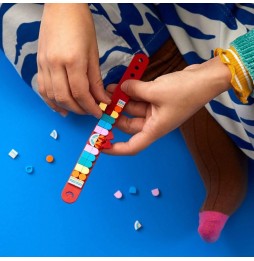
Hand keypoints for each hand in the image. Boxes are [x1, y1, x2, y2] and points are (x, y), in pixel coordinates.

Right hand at [37, 4, 110, 117]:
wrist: (62, 7)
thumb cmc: (81, 25)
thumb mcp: (93, 53)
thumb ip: (96, 79)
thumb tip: (102, 98)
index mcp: (72, 60)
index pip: (81, 92)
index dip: (91, 106)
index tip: (99, 112)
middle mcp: (55, 64)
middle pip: (65, 97)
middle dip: (80, 109)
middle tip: (91, 111)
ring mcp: (44, 64)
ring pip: (52, 96)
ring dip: (66, 107)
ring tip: (78, 111)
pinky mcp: (39, 64)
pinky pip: (42, 88)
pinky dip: (51, 100)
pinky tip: (60, 106)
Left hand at [104, 56, 230, 154]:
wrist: (205, 79)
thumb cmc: (184, 91)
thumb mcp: (155, 91)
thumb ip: (135, 90)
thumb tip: (122, 88)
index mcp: (155, 129)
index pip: (133, 146)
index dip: (116, 149)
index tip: (102, 146)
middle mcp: (154, 123)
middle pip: (129, 125)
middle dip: (116, 115)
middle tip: (103, 104)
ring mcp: (156, 111)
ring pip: (133, 110)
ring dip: (122, 101)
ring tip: (109, 90)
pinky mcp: (158, 100)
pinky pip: (140, 100)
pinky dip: (131, 93)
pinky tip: (121, 85)